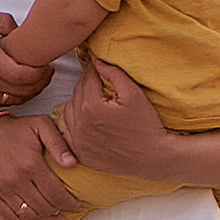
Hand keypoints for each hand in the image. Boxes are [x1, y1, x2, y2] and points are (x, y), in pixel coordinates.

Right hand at [0, 12, 48, 106]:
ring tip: (35, 82)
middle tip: (47, 74)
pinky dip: (11, 98)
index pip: (23, 75)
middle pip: (23, 92)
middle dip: (40, 84)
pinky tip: (15, 88)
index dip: (41, 74)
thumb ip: (2, 21)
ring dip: (28, 93)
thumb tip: (17, 31)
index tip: (47, 66)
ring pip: (12, 101)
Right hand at [0, 112, 84, 219]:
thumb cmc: (17, 130)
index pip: (56, 193)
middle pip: (44, 206)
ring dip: (43, 215)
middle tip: (63, 204)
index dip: (69, 202)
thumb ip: (58, 143)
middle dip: (58, 208)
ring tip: (49, 208)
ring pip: (29, 215)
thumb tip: (72, 164)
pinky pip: (10, 217)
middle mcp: (15, 179)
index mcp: (31, 164)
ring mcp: (1, 188)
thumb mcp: (42, 125)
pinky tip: (33, 215)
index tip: (74, 202)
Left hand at [53, 58, 178, 176]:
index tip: (99, 64)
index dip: (94, 69)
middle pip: (76, 93)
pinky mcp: (80, 153)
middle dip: (86, 84)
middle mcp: (79, 125)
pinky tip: (83, 118)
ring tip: (93, 98)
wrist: (152, 157)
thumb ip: (114, 73)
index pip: (87, 79)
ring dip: (78, 102)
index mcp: (91, 108)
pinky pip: (66, 132)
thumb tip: (97, 62)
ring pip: (68, 111)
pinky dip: (72, 122)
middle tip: (98, 80)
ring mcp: (78, 142)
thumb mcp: (134, 94)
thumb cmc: (146, 125)